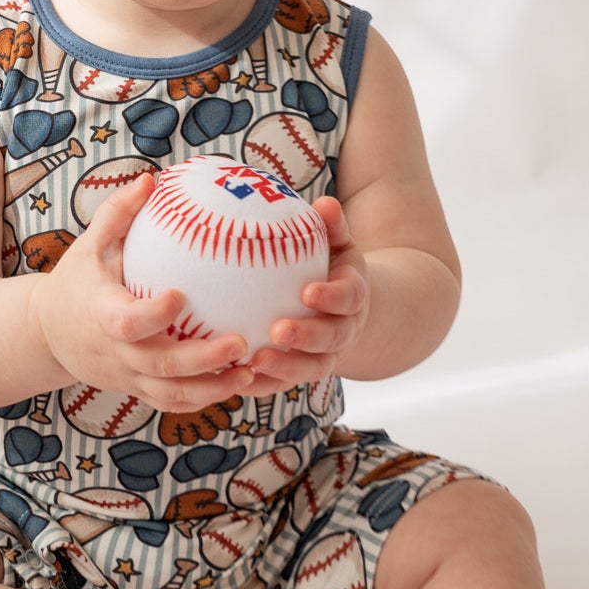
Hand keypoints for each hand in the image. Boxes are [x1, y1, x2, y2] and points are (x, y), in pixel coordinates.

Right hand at [30, 173, 256, 413]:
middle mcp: (115, 352)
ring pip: (171, 393)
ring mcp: (127, 376)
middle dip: (201, 359)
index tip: (181, 295)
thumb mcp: (89, 246)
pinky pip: (172, 402)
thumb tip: (152, 178)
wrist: (46, 334)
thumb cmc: (76, 281)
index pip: (125, 322)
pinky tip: (238, 383)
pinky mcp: (137, 390)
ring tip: (251, 373)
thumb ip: (118, 213)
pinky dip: (204, 399)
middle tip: (240, 343)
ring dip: (212, 388)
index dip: (152, 315)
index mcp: (101, 314)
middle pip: (159, 364)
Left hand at [242, 196, 369, 393]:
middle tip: (277, 331)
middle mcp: (343, 330)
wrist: (344, 307)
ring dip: (284, 368)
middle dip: (307, 337)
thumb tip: (324, 203)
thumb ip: (331, 226)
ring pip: (311, 369)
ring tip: (253, 361)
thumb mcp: (337, 243)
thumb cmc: (330, 265)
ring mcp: (325, 355)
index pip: (349, 297)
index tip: (308, 292)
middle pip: (331, 339)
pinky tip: (236, 378)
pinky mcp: (301, 371)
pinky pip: (284, 384)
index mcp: (352, 296)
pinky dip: (263, 384)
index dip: (332, 297)